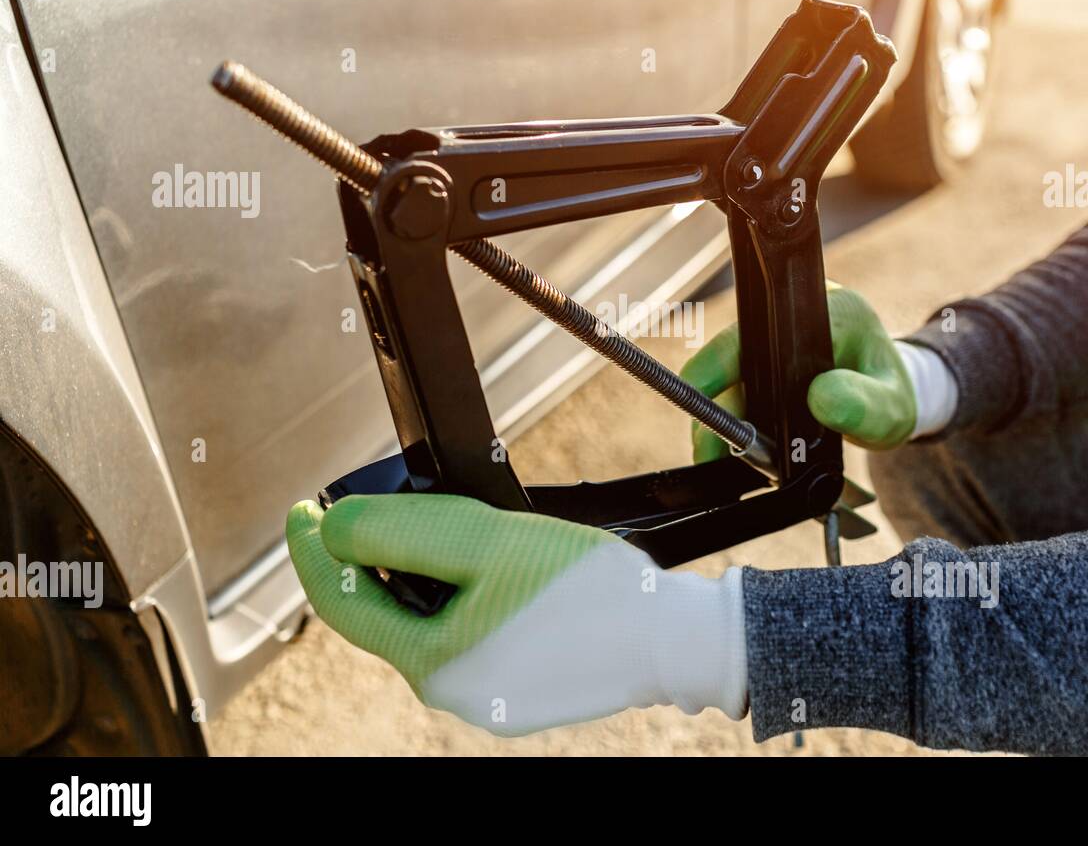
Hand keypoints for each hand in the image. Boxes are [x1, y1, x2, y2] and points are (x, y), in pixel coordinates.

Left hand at [286, 494, 746, 736]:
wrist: (671, 636)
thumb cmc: (585, 588)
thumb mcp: (485, 542)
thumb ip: (401, 532)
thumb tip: (331, 527)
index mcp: (434, 663)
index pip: (340, 602)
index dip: (310, 550)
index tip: (300, 509)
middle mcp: (454, 691)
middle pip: (387, 613)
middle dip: (376, 558)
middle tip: (379, 507)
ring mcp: (489, 694)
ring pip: (431, 622)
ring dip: (426, 575)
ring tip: (450, 530)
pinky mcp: (520, 687)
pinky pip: (469, 634)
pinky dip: (463, 596)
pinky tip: (492, 568)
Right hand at [680, 286, 919, 459]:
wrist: (890, 402)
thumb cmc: (894, 399)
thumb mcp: (892, 409)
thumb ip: (865, 406)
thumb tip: (822, 399)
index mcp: (830, 312)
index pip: (764, 330)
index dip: (719, 361)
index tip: (701, 396)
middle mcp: (794, 319)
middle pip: (732, 354)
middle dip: (714, 404)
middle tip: (708, 449)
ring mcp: (777, 342)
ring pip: (728, 377)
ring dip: (721, 419)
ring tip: (721, 459)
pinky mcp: (767, 364)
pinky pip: (737, 389)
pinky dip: (733, 422)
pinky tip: (737, 450)